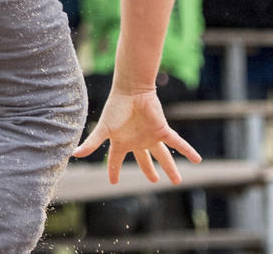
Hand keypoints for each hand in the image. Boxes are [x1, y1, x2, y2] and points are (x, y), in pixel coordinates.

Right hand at [74, 88, 200, 183]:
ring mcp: (151, 136)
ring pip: (163, 155)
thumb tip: (75, 154)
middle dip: (150, 171)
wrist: (130, 90)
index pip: (116, 160)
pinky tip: (197, 160)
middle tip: (155, 181)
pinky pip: (178, 143)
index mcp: (122, 142)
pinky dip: (188, 151)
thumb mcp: (103, 129)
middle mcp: (138, 141)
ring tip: (177, 180)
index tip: (113, 182)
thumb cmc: (115, 108)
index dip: (114, 171)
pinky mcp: (163, 130)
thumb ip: (92, 143)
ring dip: (171, 168)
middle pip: (145, 160)